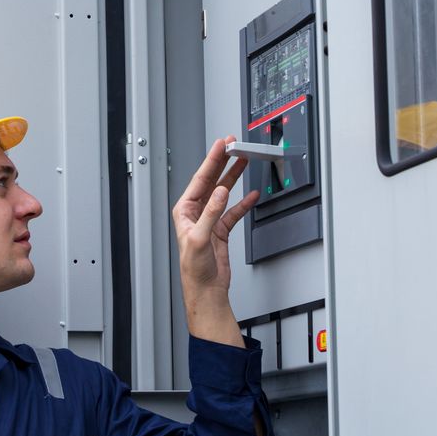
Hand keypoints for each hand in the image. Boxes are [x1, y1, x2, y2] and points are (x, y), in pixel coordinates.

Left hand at [172, 139, 260, 342]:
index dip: (212, 161)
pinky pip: (234, 211)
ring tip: (244, 161)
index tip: (222, 146)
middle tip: (233, 145)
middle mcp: (195, 212)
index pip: (200, 179)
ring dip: (234, 177)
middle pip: (211, 180)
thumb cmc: (194, 270)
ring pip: (224, 192)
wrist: (206, 290)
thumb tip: (220, 192)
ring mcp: (209, 219)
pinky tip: (252, 194)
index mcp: (184, 211)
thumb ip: (211, 213)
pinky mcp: (221, 229)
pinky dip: (244, 203)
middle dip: (223, 162)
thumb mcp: (199, 238)